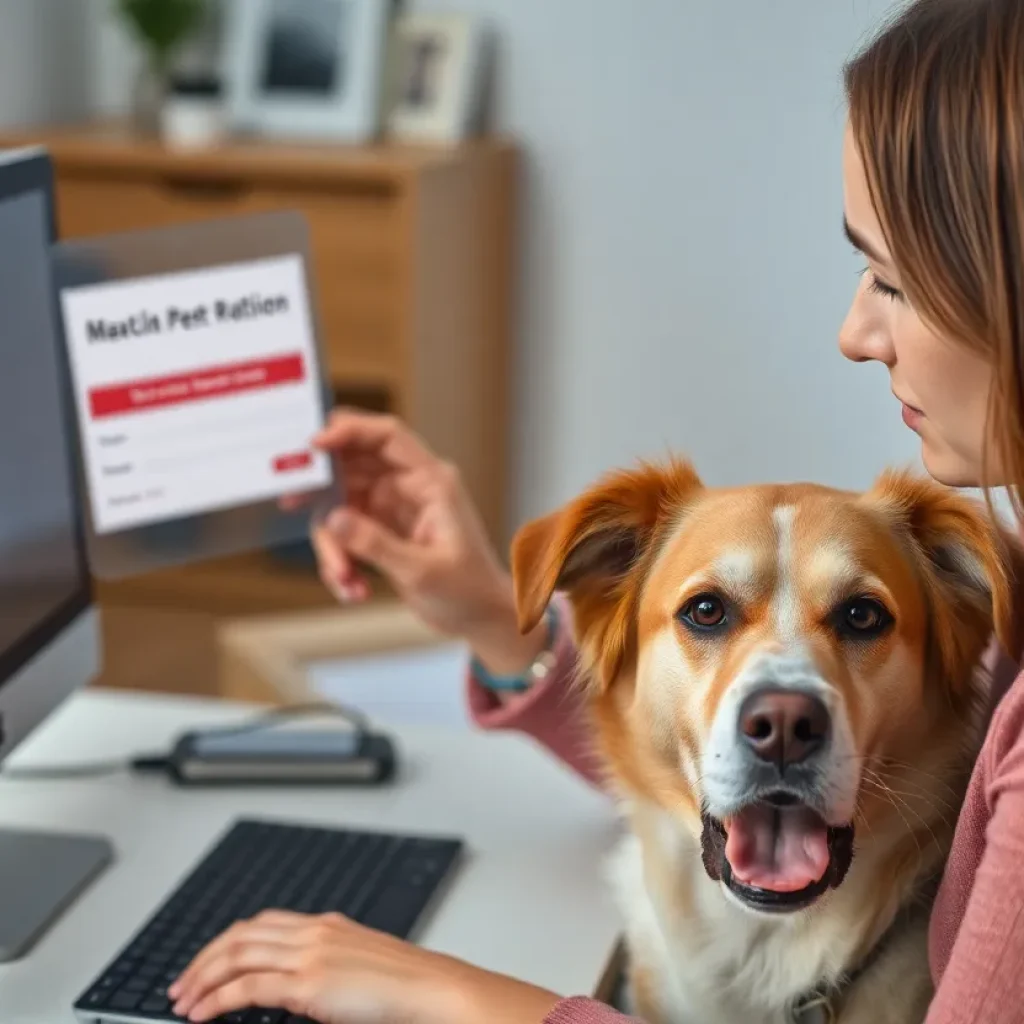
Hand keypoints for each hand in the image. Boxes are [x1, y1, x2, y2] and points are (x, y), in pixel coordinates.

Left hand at [168, 910, 561, 1023]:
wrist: (432, 988)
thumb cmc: (405, 986)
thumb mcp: (359, 964)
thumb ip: (326, 966)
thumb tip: (295, 987)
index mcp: (325, 924)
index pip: (260, 924)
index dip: (225, 942)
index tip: (206, 964)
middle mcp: (313, 932)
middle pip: (241, 935)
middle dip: (203, 959)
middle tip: (181, 984)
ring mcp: (310, 954)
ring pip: (237, 956)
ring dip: (202, 978)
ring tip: (183, 1000)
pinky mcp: (309, 982)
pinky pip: (248, 987)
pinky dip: (217, 999)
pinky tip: (202, 1014)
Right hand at [292, 410, 546, 675]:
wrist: (480, 619)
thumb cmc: (468, 590)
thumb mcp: (423, 570)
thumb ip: (376, 544)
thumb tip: (333, 518)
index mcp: (431, 482)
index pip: (388, 437)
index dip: (350, 430)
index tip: (313, 445)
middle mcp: (409, 487)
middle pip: (352, 468)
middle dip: (325, 493)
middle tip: (292, 502)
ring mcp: (392, 508)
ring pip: (340, 507)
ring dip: (333, 544)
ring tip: (344, 579)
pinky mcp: (380, 532)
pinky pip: (344, 535)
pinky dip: (341, 562)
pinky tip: (354, 589)